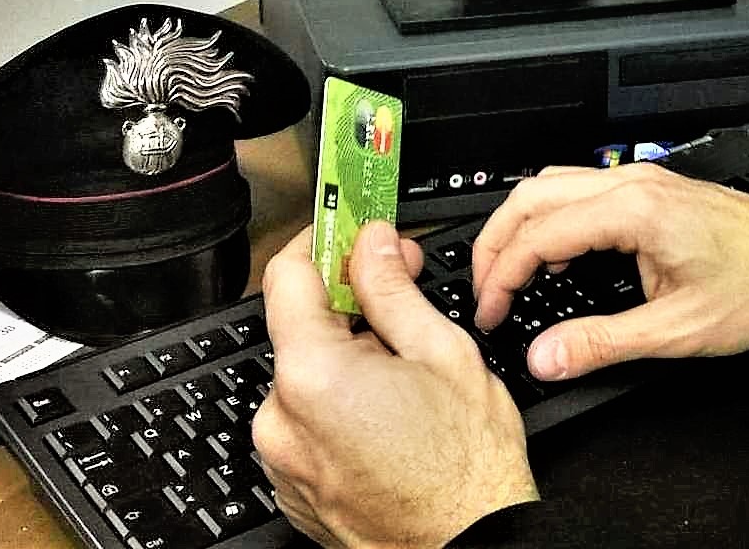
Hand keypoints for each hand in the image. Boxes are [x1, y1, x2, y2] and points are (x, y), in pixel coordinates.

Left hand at [253, 222, 537, 548]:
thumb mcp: (443, 352)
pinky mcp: (293, 487)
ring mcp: (282, 459)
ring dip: (346, 361)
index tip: (350, 230)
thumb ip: (394, 290)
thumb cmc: (466, 467)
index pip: (289, 276)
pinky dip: (339, 408)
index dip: (324, 243)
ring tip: (407, 376)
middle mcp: (282, 419)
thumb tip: (373, 245)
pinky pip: (306, 424)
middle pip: (300, 329)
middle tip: (404, 295)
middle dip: (349, 306)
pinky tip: (391, 415)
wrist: (467, 546)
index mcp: (314, 375)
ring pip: (306, 379)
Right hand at [470, 162, 748, 381]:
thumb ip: (604, 344)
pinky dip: (551, 219)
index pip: (539, 234)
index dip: (502, 276)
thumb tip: (546, 358)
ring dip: (520, 227)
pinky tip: (555, 257)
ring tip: (509, 276)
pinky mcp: (650, 188)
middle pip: (532, 195)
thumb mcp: (677, 330)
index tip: (491, 313)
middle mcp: (633, 184)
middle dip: (496, 244)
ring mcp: (642, 180)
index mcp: (635, 211)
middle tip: (485, 294)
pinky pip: (580, 190)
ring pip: (552, 185)